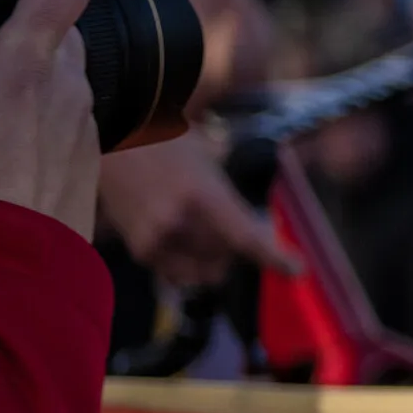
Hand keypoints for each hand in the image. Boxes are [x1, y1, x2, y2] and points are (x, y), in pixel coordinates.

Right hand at [97, 133, 297, 286]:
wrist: (116, 140)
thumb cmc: (167, 143)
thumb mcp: (209, 160)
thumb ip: (229, 199)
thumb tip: (257, 232)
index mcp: (202, 194)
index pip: (244, 236)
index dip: (273, 256)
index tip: (296, 270)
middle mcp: (179, 221)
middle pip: (226, 258)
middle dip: (235, 250)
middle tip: (231, 230)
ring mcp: (156, 238)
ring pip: (203, 271)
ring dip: (212, 261)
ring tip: (204, 232)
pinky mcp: (139, 249)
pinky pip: (177, 273)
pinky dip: (188, 264)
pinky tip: (183, 239)